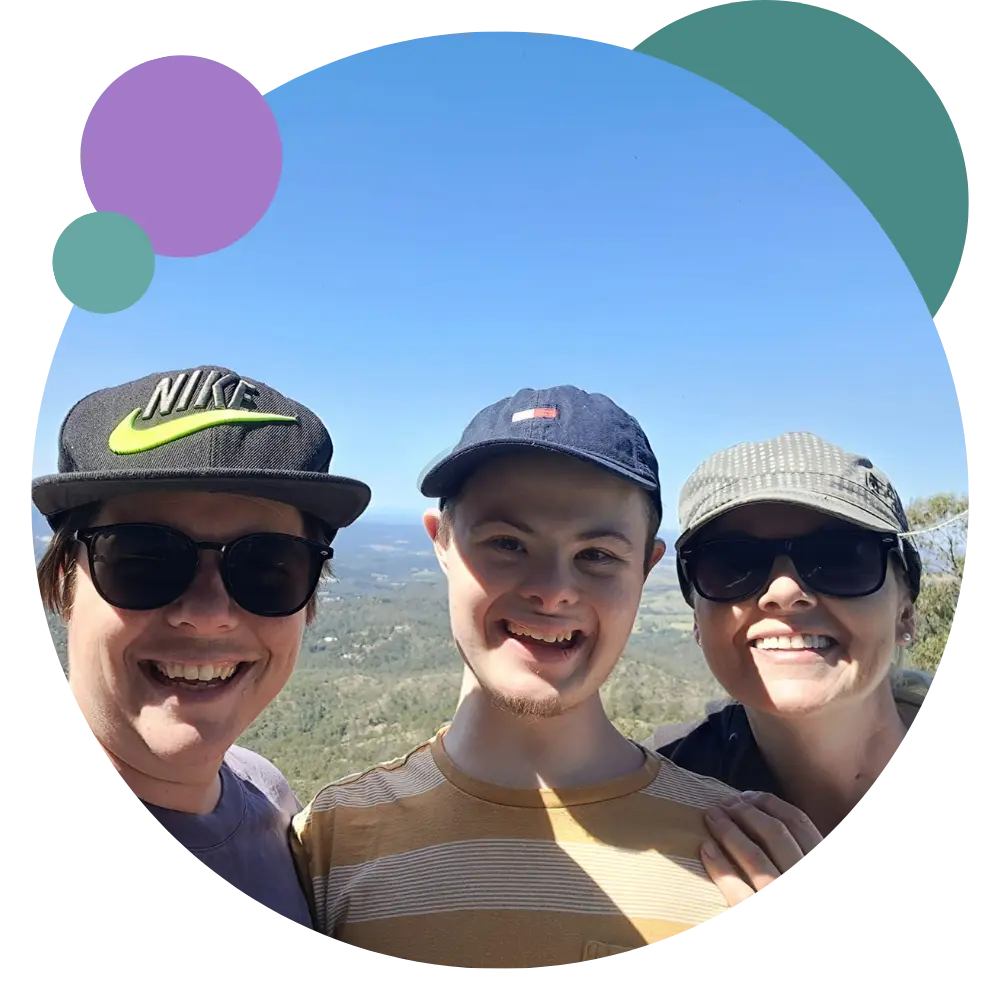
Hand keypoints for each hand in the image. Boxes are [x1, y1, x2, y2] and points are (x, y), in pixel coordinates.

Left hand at [701, 790, 823, 906]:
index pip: (799, 823)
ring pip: (754, 856)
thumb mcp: (802, 865)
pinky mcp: (753, 915)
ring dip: (728, 831)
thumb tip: (767, 818)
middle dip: (745, 811)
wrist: (788, 964)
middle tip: (724, 803)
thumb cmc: (787, 883)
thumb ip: (800, 852)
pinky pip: (736, 890)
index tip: (747, 795)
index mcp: (818, 861)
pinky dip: (720, 866)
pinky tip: (706, 849)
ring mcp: (779, 895)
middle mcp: (802, 875)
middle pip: (774, 834)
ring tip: (710, 816)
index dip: (770, 804)